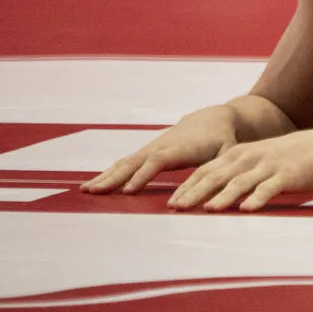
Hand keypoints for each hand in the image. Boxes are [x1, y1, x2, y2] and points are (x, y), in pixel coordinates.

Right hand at [82, 106, 237, 194]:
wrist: (213, 119)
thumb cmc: (223, 140)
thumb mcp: (226, 153)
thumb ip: (219, 170)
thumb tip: (209, 192)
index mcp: (180, 148)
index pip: (158, 161)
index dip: (143, 175)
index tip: (128, 191)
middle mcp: (161, 147)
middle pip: (133, 162)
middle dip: (114, 178)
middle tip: (93, 192)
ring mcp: (151, 148)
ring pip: (125, 163)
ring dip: (105, 176)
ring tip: (85, 191)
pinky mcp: (147, 152)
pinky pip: (125, 163)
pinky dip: (109, 173)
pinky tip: (95, 186)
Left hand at [167, 127, 312, 212]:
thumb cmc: (291, 158)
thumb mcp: (259, 160)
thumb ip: (238, 173)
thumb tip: (212, 193)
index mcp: (241, 153)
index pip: (207, 169)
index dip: (188, 185)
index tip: (171, 202)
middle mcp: (251, 157)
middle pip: (218, 175)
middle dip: (195, 192)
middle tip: (177, 208)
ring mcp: (269, 165)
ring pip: (241, 182)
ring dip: (223, 196)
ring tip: (208, 209)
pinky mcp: (288, 174)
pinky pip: (270, 187)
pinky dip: (258, 198)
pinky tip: (248, 209)